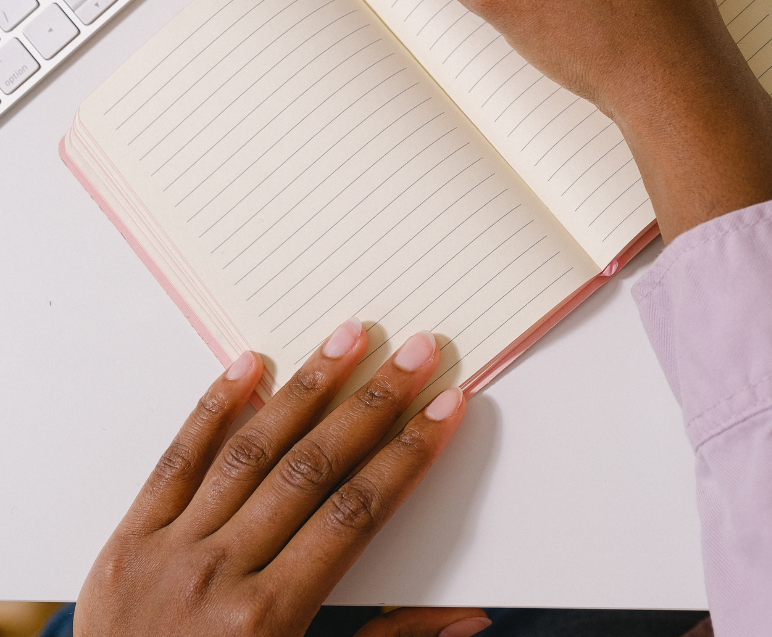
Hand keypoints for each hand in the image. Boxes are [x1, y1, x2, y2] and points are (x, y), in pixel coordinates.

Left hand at [74, 323, 486, 636]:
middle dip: (374, 403)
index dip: (408, 454)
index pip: (358, 513)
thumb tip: (467, 619)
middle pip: (313, 467)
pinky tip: (248, 364)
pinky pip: (175, 459)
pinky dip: (212, 407)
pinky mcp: (128, 540)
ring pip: (251, 448)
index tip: (444, 408)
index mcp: (270, 620)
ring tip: (348, 338)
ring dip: (307, 387)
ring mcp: (170, 550)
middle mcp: (220, 574)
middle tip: (415, 354)